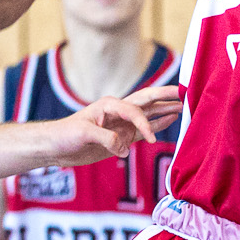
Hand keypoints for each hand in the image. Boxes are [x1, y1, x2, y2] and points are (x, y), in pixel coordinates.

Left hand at [43, 85, 182, 165]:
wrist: (54, 147)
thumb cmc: (64, 135)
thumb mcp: (82, 135)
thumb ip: (105, 139)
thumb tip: (124, 147)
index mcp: (109, 105)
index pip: (135, 111)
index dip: (144, 124)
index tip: (150, 139)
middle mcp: (118, 111)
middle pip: (147, 100)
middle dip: (165, 96)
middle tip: (185, 92)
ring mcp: (121, 124)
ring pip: (149, 114)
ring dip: (165, 110)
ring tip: (184, 106)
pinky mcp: (121, 137)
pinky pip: (143, 130)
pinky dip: (158, 125)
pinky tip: (171, 120)